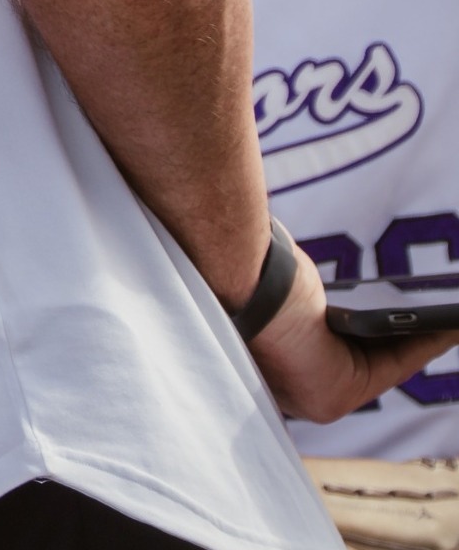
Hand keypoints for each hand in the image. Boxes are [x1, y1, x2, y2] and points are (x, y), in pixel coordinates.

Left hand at [249, 252, 458, 421]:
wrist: (234, 276)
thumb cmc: (248, 272)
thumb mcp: (289, 293)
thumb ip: (309, 305)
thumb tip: (331, 301)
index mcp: (276, 364)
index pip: (335, 355)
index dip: (378, 342)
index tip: (409, 326)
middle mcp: (290, 390)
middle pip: (364, 365)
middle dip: (408, 344)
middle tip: (439, 323)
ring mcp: (309, 399)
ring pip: (381, 366)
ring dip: (422, 343)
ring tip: (449, 322)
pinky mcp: (331, 398)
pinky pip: (391, 367)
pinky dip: (425, 344)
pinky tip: (448, 326)